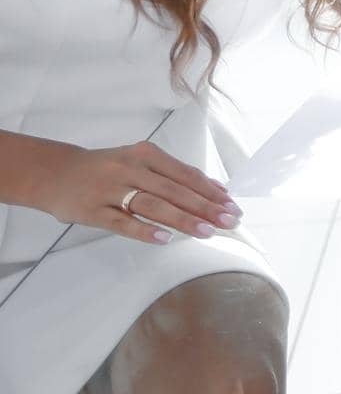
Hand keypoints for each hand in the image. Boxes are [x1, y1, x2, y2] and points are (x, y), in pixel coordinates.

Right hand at [30, 140, 241, 244]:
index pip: (186, 174)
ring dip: (183, 219)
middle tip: (229, 221)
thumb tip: (214, 189)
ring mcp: (111, 189)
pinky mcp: (93, 210)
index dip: (211, 191)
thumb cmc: (106, 168)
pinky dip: (145, 230)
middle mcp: (131, 168)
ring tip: (206, 232)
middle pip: (175, 190)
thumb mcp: (140, 161)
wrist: (54, 172)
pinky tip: (165, 239)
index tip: (232, 206)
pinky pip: (122, 222)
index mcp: (146, 154)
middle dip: (205, 207)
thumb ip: (173, 175)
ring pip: (153, 205)